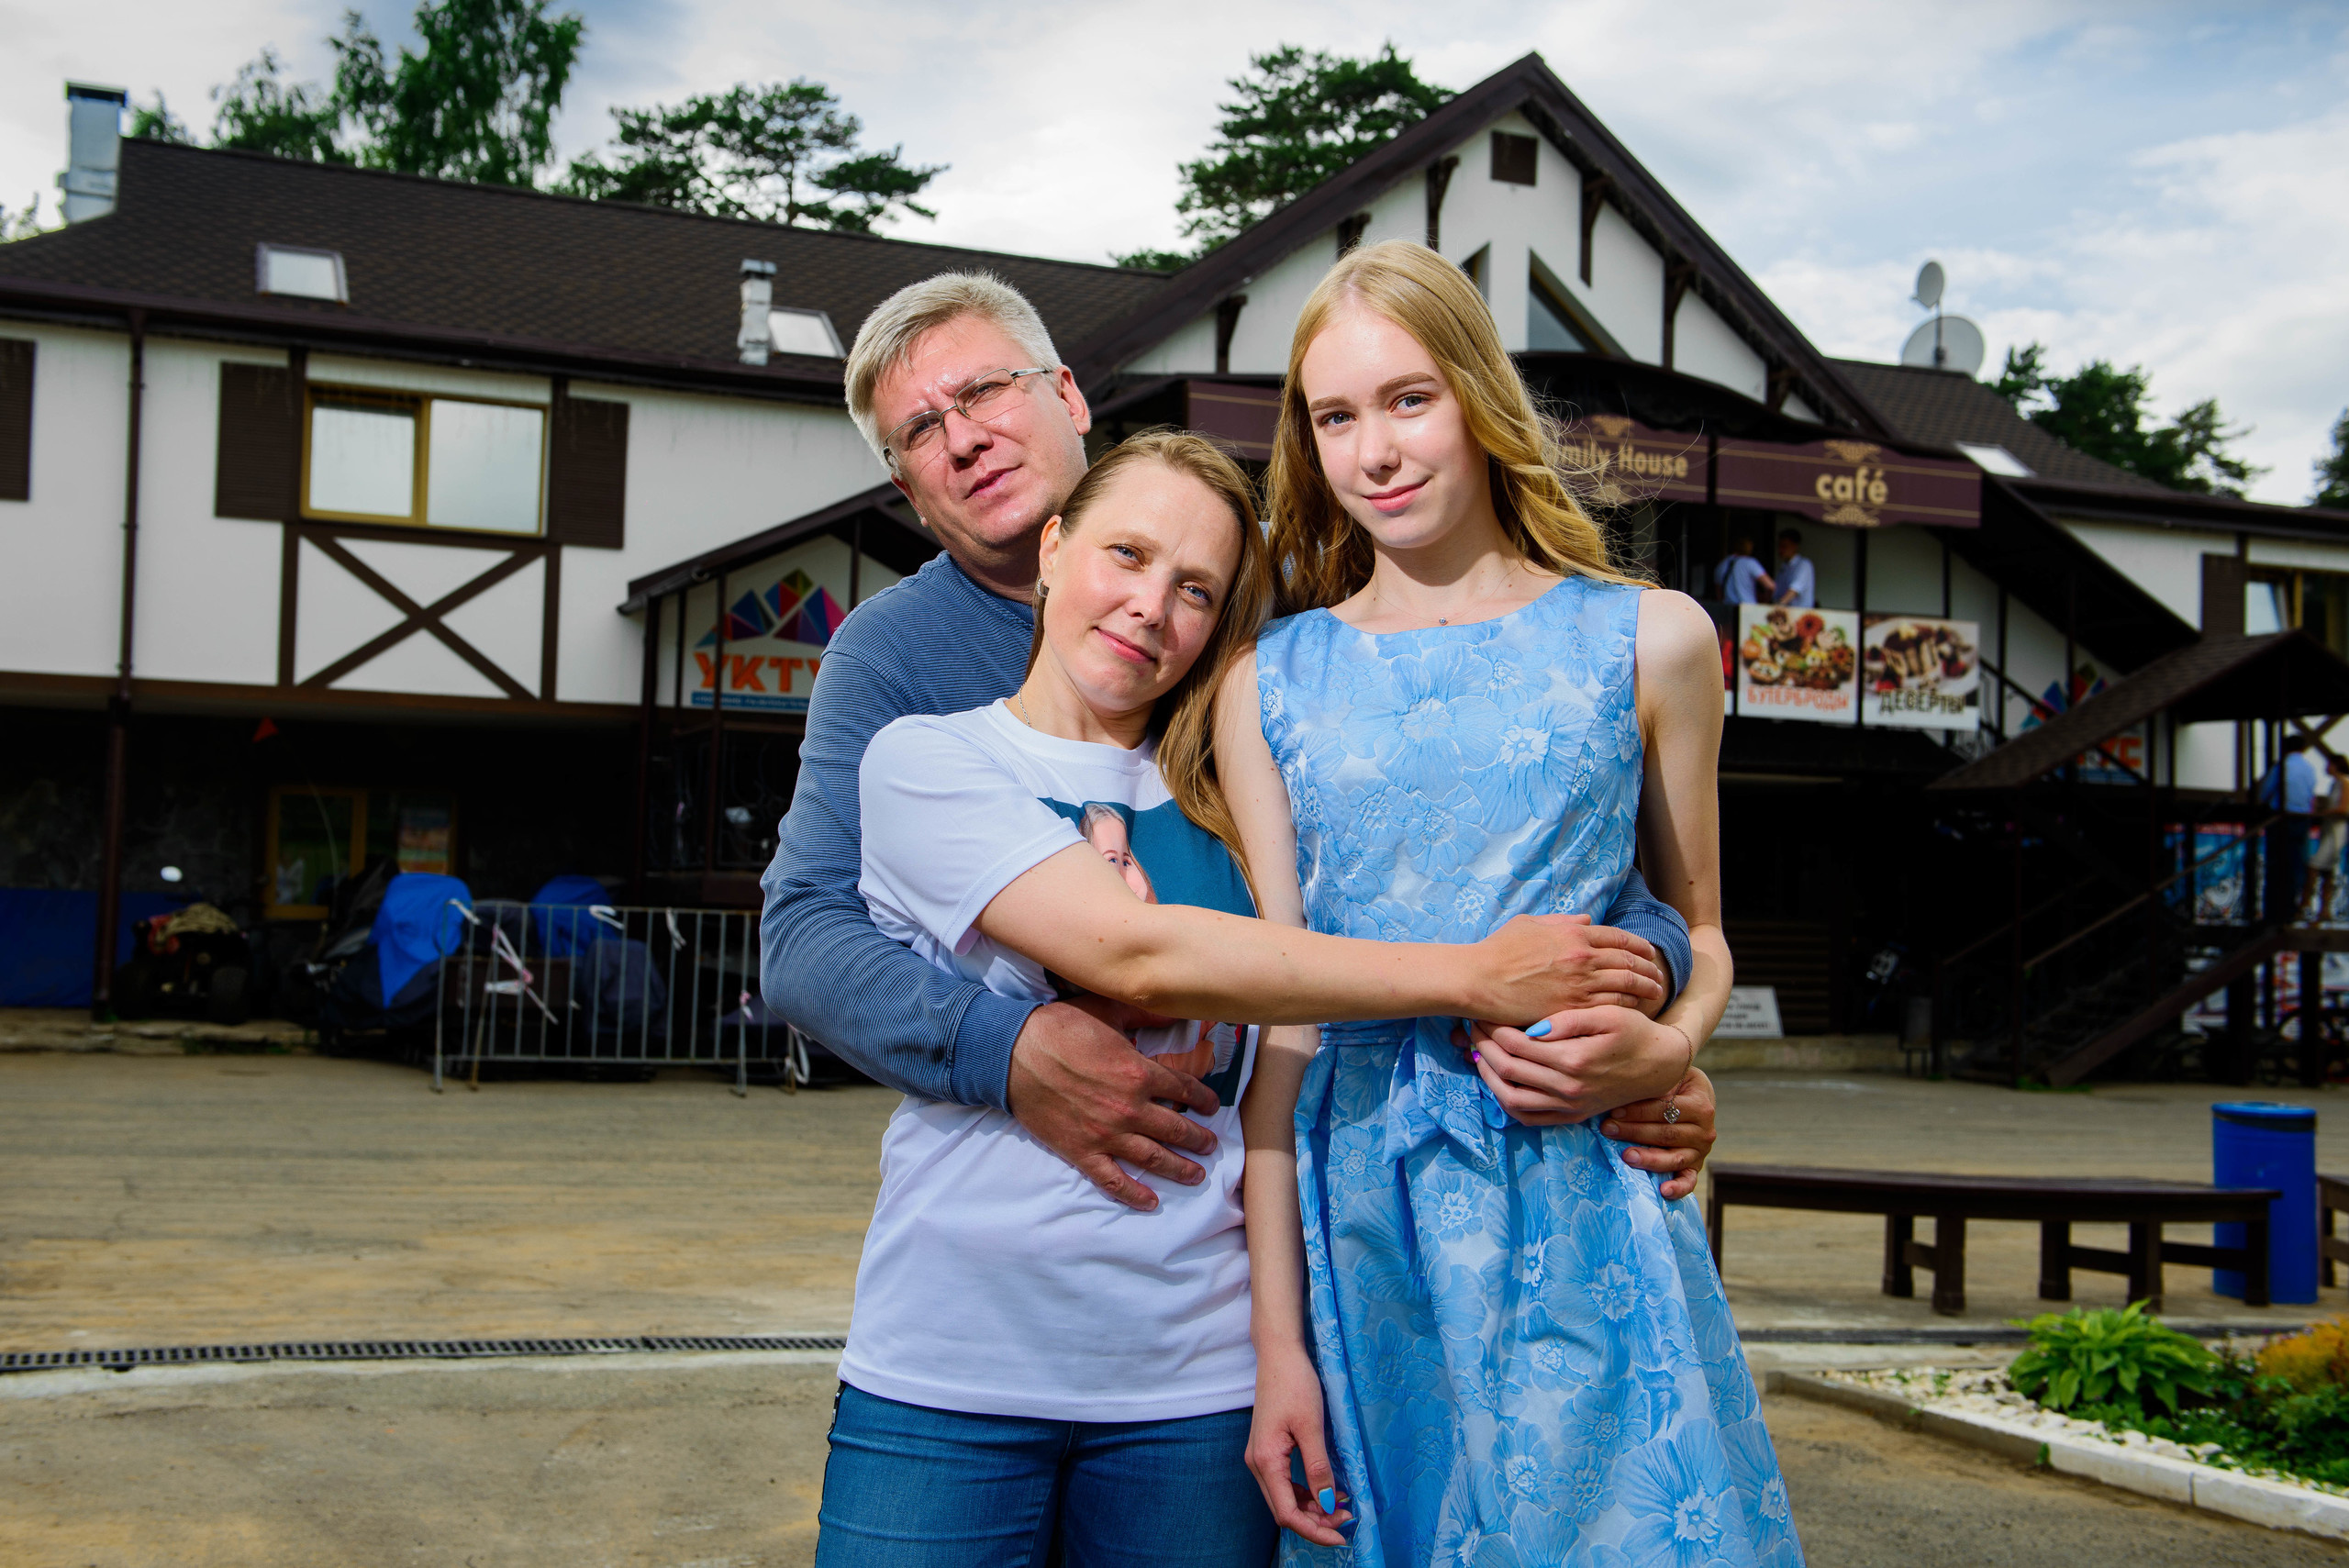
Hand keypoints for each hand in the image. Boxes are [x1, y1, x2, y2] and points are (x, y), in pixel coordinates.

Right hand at [1006, 1001, 1218, 1212]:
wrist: (1013, 1053)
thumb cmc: (1060, 1028)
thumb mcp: (1107, 1011)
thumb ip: (1145, 1016)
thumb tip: (1175, 1014)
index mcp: (1140, 1073)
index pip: (1184, 1089)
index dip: (1203, 1098)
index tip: (1212, 1106)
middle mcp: (1130, 1108)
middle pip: (1176, 1129)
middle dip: (1198, 1139)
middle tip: (1210, 1146)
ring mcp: (1106, 1134)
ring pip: (1154, 1158)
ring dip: (1179, 1168)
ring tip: (1196, 1175)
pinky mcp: (1082, 1151)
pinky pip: (1113, 1180)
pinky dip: (1134, 1194)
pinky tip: (1151, 1202)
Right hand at [1244, 1339, 1347, 1546]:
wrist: (1279, 1354)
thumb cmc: (1295, 1384)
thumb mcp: (1312, 1427)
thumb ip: (1318, 1468)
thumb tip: (1329, 1503)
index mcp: (1265, 1461)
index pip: (1287, 1513)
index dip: (1315, 1530)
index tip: (1342, 1535)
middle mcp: (1257, 1464)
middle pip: (1284, 1510)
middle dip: (1316, 1521)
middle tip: (1348, 1519)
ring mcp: (1261, 1457)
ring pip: (1285, 1498)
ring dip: (1312, 1507)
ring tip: (1342, 1505)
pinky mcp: (1268, 1450)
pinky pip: (1285, 1482)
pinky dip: (1306, 1492)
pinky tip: (1327, 1488)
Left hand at [1455, 1007, 1691, 1125]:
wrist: (1661, 1066)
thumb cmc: (1635, 1032)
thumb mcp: (1609, 1014)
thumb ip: (1569, 1019)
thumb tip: (1532, 1025)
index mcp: (1574, 1059)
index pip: (1517, 1044)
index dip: (1494, 1027)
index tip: (1484, 1012)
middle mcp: (1568, 1088)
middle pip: (1507, 1069)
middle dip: (1484, 1046)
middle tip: (1473, 1027)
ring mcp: (1569, 1106)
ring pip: (1510, 1098)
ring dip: (1487, 1075)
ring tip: (1478, 1052)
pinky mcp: (1572, 1116)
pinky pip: (1528, 1117)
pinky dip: (1505, 1101)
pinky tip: (1497, 1081)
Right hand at [1470, 914, 1664, 1020]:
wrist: (1479, 978)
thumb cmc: (1498, 950)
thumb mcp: (1529, 924)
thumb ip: (1561, 921)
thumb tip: (1587, 920)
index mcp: (1574, 933)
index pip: (1620, 938)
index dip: (1640, 946)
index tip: (1650, 954)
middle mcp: (1583, 957)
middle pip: (1630, 962)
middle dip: (1649, 970)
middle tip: (1659, 977)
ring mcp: (1579, 984)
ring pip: (1626, 986)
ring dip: (1645, 989)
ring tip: (1655, 995)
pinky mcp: (1572, 1008)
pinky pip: (1610, 1008)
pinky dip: (1627, 1008)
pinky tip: (1633, 1012)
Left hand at [1601, 1067, 1716, 1200]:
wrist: (1697, 1097)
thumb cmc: (1676, 1085)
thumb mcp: (1670, 1078)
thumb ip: (1653, 1086)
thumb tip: (1620, 1089)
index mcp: (1701, 1106)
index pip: (1666, 1110)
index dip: (1639, 1110)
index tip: (1614, 1111)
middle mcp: (1705, 1131)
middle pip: (1666, 1134)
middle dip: (1634, 1131)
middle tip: (1608, 1129)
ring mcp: (1700, 1152)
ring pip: (1673, 1158)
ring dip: (1648, 1158)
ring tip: (1626, 1156)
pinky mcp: (1694, 1167)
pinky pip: (1688, 1181)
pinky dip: (1678, 1188)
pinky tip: (1663, 1191)